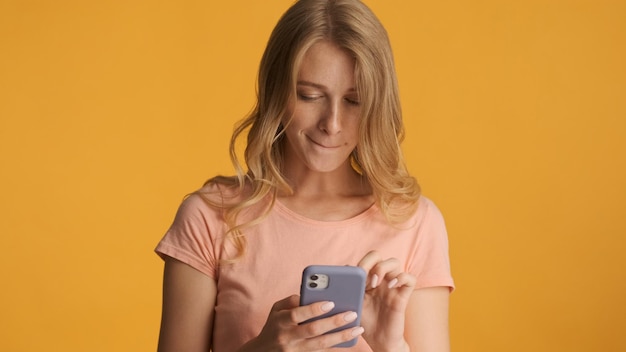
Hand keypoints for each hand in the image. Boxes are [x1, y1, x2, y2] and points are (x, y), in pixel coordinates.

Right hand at [238, 295, 364, 351]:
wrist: (263, 351)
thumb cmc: (274, 325)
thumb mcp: (276, 309)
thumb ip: (292, 300)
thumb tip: (311, 294)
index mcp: (280, 321)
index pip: (297, 314)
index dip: (314, 309)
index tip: (330, 303)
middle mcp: (288, 337)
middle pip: (313, 330)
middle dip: (334, 321)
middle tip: (352, 314)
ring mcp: (296, 350)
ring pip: (321, 344)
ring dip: (341, 336)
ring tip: (357, 328)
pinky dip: (337, 346)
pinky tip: (350, 339)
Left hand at [358, 251, 415, 351]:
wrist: (378, 341)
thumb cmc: (364, 322)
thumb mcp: (353, 303)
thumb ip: (349, 287)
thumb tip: (345, 269)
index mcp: (367, 279)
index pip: (366, 259)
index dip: (362, 263)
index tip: (357, 276)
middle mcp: (380, 279)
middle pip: (379, 256)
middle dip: (371, 262)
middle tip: (367, 278)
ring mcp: (392, 286)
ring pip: (394, 262)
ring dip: (383, 268)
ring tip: (376, 283)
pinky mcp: (403, 295)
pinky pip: (410, 278)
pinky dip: (402, 278)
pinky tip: (392, 287)